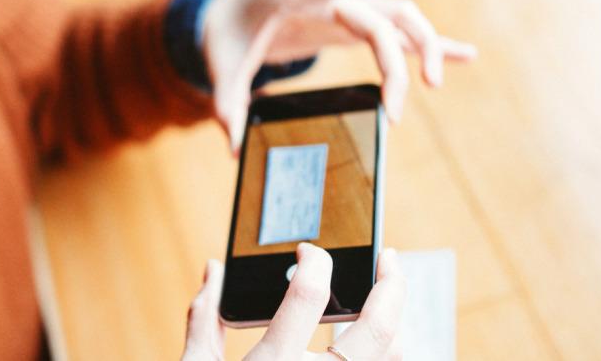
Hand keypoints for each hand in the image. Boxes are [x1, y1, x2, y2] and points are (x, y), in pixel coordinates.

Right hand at [182, 244, 406, 360]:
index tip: (310, 251)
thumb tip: (214, 270)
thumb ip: (205, 318)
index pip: (308, 295)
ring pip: (391, 359)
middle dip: (391, 285)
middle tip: (389, 258)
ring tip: (384, 305)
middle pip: (375, 328)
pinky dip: (386, 360)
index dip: (314, 261)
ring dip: (395, 327)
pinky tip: (377, 349)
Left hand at [201, 0, 477, 151]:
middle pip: (382, 18)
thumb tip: (232, 147)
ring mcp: (348, 11)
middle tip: (397, 110)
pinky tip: (464, 54)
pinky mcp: (354, 27)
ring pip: (400, 21)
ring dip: (425, 48)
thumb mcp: (220, 63)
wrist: (232, 12)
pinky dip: (429, 45)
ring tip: (436, 84)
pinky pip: (398, 35)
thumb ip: (226, 101)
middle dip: (397, 61)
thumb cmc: (228, 31)